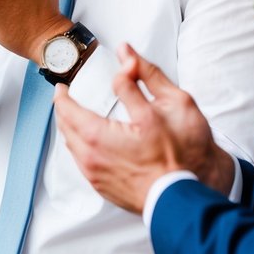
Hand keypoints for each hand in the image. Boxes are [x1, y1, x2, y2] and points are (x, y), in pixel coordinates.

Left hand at [54, 43, 231, 213]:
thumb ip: (142, 76)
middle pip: (65, 129)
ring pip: (73, 148)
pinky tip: (96, 142)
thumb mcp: (168, 105)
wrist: (190, 198)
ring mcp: (97, 178)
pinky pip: (84, 164)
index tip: (63, 85)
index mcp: (98, 136)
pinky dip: (84, 148)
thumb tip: (126, 55)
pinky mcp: (106, 190)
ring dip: (73, 130)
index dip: (62, 94)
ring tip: (81, 116)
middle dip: (64, 110)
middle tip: (69, 98)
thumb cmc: (185, 155)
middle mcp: (91, 160)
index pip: (66, 109)